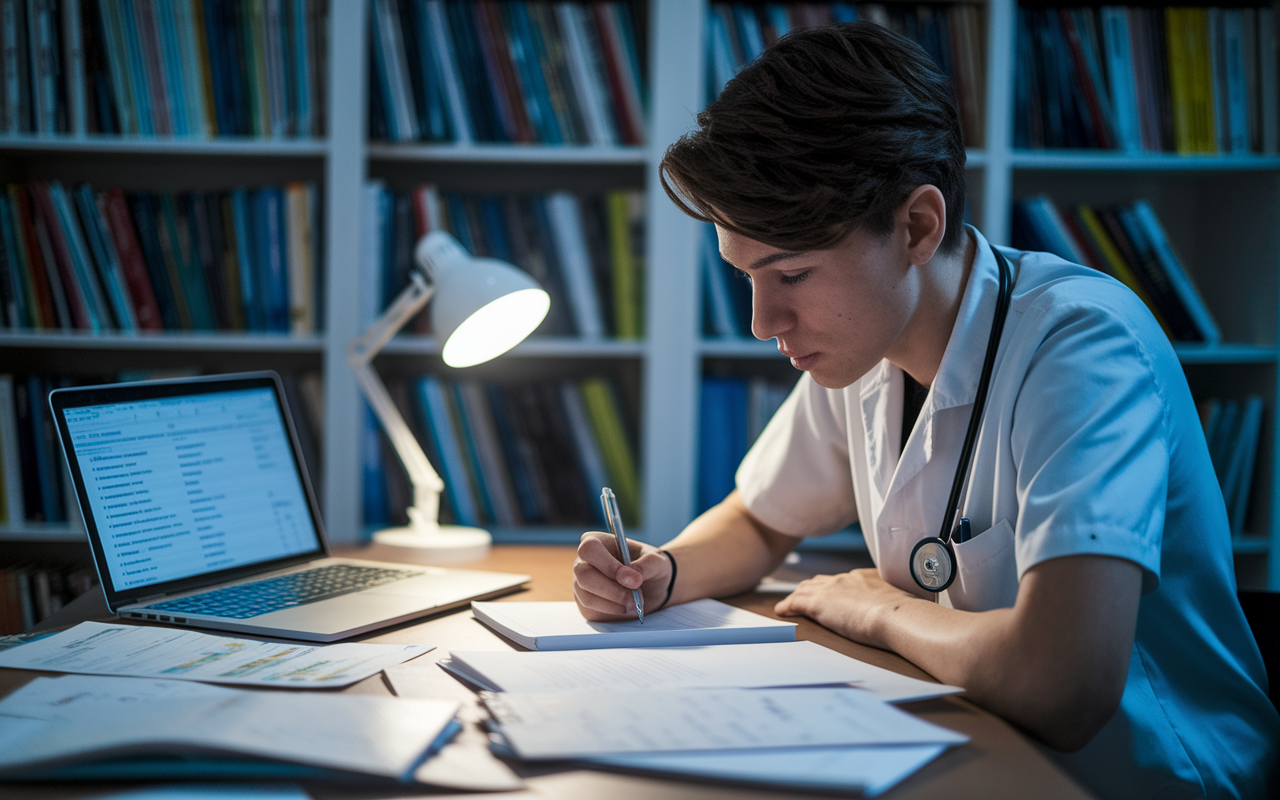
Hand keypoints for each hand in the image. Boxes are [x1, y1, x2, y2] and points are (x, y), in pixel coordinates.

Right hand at [573, 531, 671, 620]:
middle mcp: (584, 561)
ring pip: (586, 595)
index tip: (633, 580)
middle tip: (635, 598)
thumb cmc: (650, 568)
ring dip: (614, 602)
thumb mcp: (658, 562)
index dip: (608, 565)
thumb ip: (647, 565)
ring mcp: (581, 582)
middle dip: (612, 590)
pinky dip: (612, 611)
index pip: (590, 549)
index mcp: (598, 541)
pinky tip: (627, 608)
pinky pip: (590, 609)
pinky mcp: (584, 602)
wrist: (651, 588)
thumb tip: (631, 578)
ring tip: (635, 603)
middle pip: (584, 574)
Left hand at [774, 568, 920, 645]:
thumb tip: (919, 617)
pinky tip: (781, 610)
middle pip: (823, 581)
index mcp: (866, 578)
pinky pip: (795, 602)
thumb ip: (903, 607)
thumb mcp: (906, 606)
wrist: (897, 616)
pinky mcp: (818, 604)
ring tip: (791, 603)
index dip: (838, 588)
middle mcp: (846, 579)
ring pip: (807, 589)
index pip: (846, 580)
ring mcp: (831, 589)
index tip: (837, 594)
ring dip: (798, 596)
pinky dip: (787, 605)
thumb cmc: (908, 616)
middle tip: (807, 595)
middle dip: (814, 588)